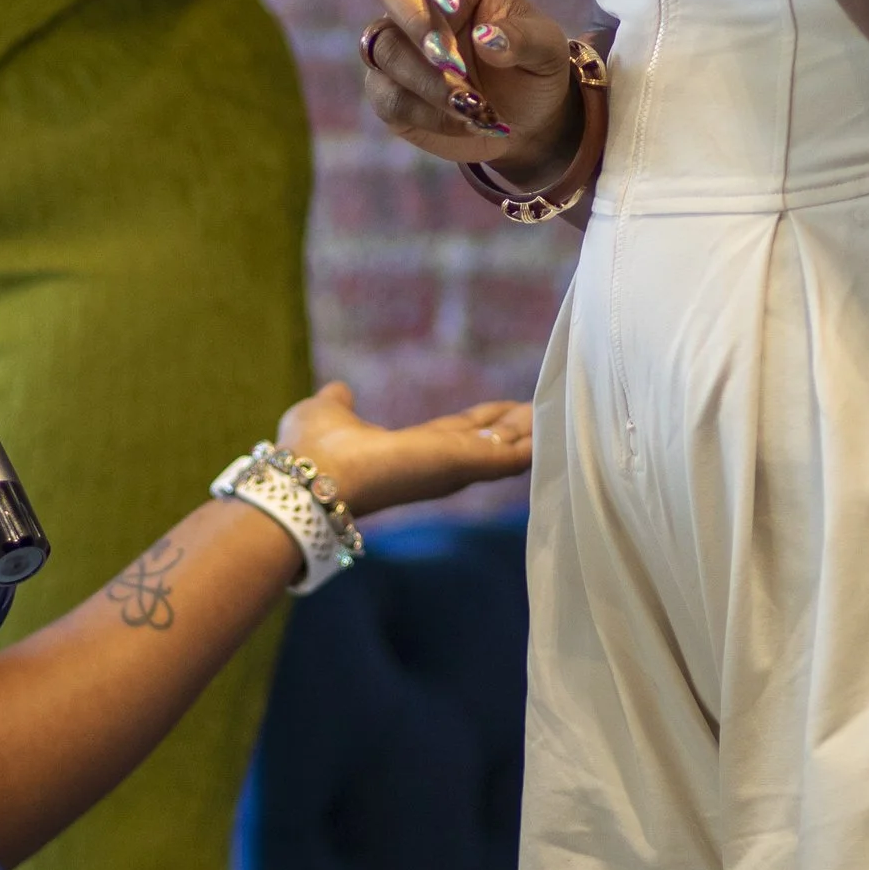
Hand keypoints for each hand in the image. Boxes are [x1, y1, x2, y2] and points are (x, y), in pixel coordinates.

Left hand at [278, 380, 531, 515]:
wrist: (309, 479)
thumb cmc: (310, 452)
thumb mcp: (328, 412)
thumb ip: (340, 403)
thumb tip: (340, 390)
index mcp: (411, 452)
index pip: (456, 435)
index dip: (482, 422)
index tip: (506, 410)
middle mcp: (437, 464)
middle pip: (488, 443)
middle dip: (516, 427)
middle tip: (547, 408)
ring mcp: (452, 467)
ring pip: (504, 449)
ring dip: (531, 432)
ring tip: (558, 412)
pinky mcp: (462, 464)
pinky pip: (510, 454)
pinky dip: (533, 444)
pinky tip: (555, 431)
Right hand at [363, 0, 579, 184]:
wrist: (525, 124)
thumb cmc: (535, 71)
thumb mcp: (547, 52)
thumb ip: (523, 39)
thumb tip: (486, 39)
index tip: (451, 0)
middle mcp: (422, 4)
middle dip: (415, 21)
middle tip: (450, 60)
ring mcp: (400, 45)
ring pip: (384, 47)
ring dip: (428, 81)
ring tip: (473, 106)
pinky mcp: (388, 88)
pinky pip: (385, 94)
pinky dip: (425, 113)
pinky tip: (462, 122)